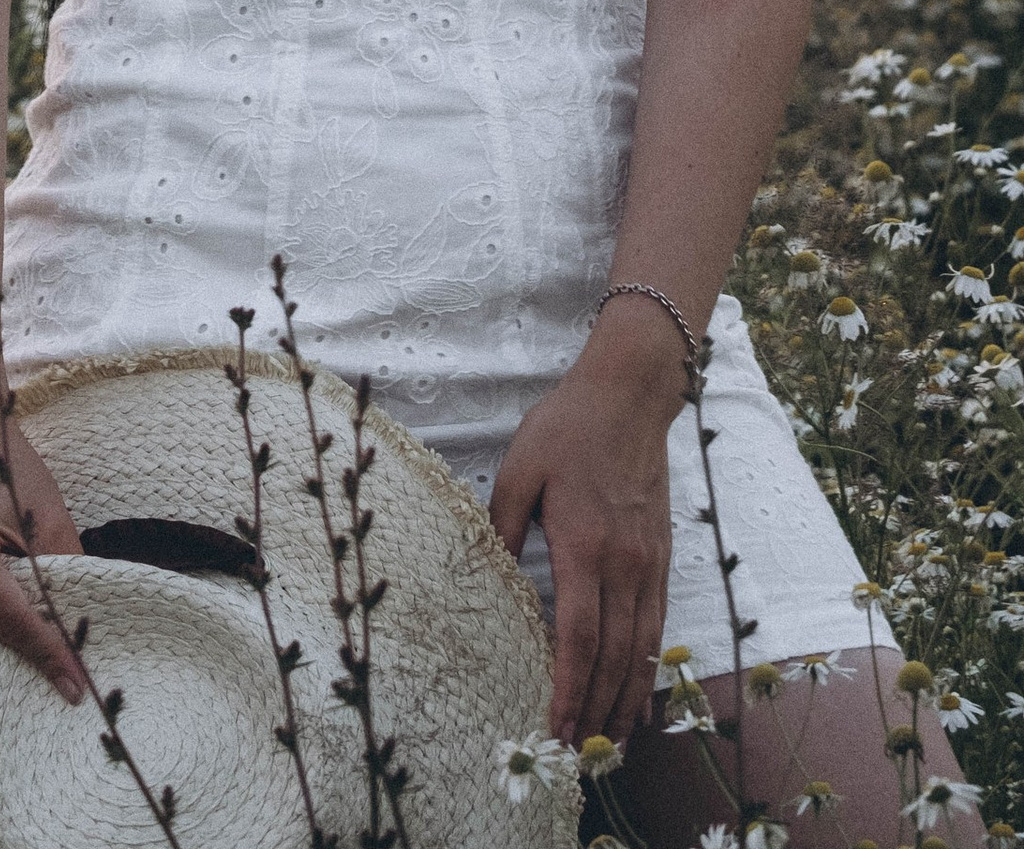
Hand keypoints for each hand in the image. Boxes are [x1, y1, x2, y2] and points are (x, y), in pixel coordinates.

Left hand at [489, 346, 676, 749]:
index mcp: (584, 546)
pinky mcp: (661, 558)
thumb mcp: (520, 469)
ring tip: (610, 743)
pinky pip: (657, 627)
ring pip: (642, 651)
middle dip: (597, 712)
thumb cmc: (567, 429)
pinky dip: (649, 669)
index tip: (554, 726)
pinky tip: (641, 695)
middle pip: (615, 658)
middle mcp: (624, 565)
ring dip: (627, 702)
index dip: (568, 688)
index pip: (578, 637)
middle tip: (579, 754)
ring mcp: (649, 564)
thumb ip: (502, 526)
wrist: (630, 396)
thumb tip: (488, 575)